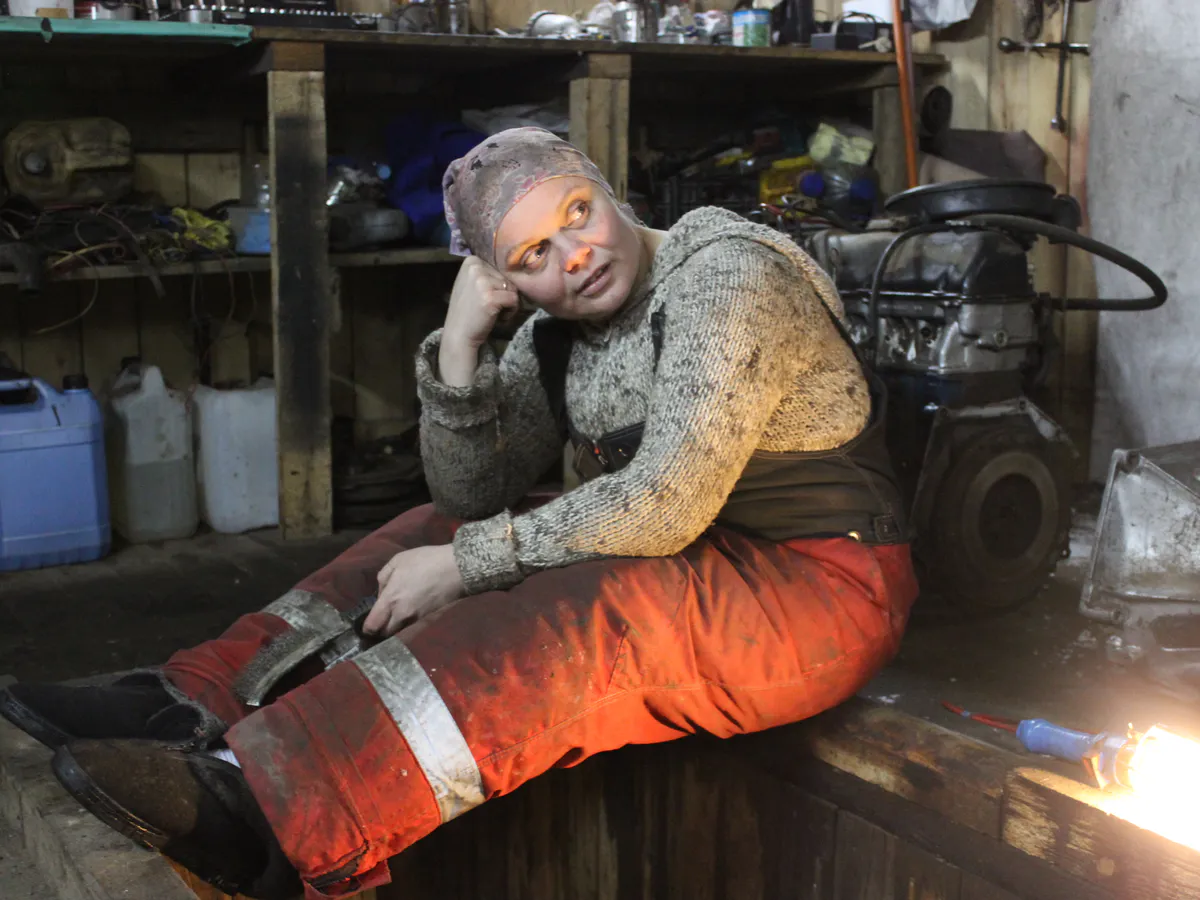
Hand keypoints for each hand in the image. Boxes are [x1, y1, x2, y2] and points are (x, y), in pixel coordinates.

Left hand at [365, 545, 465, 636]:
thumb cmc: (425, 560)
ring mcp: (417, 618)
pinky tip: (413, 609)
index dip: (367, 628)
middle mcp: (401, 614)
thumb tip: (381, 593)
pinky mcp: (429, 618)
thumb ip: (383, 577)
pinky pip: (413, 625)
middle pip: (385, 633)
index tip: (368, 624)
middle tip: (382, 620)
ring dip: (396, 625)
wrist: (456, 568)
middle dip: (381, 629)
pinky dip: (409, 621)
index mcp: (390, 600)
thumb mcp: (398, 560)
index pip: (373, 625)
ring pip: (400, 630)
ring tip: (398, 614)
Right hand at [440, 257, 518, 385]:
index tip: (485, 296)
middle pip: (507, 277)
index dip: (498, 285)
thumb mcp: (472, 284)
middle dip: (504, 294)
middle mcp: (475, 267)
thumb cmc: (468, 311)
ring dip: (508, 303)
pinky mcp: (490, 297)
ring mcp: (482, 281)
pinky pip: (514, 300)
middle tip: (489, 306)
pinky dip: (511, 312)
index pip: (500, 268)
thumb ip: (487, 273)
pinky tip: (497, 318)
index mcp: (471, 261)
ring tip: (492, 312)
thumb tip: (512, 266)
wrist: (459, 334)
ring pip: (512, 288)